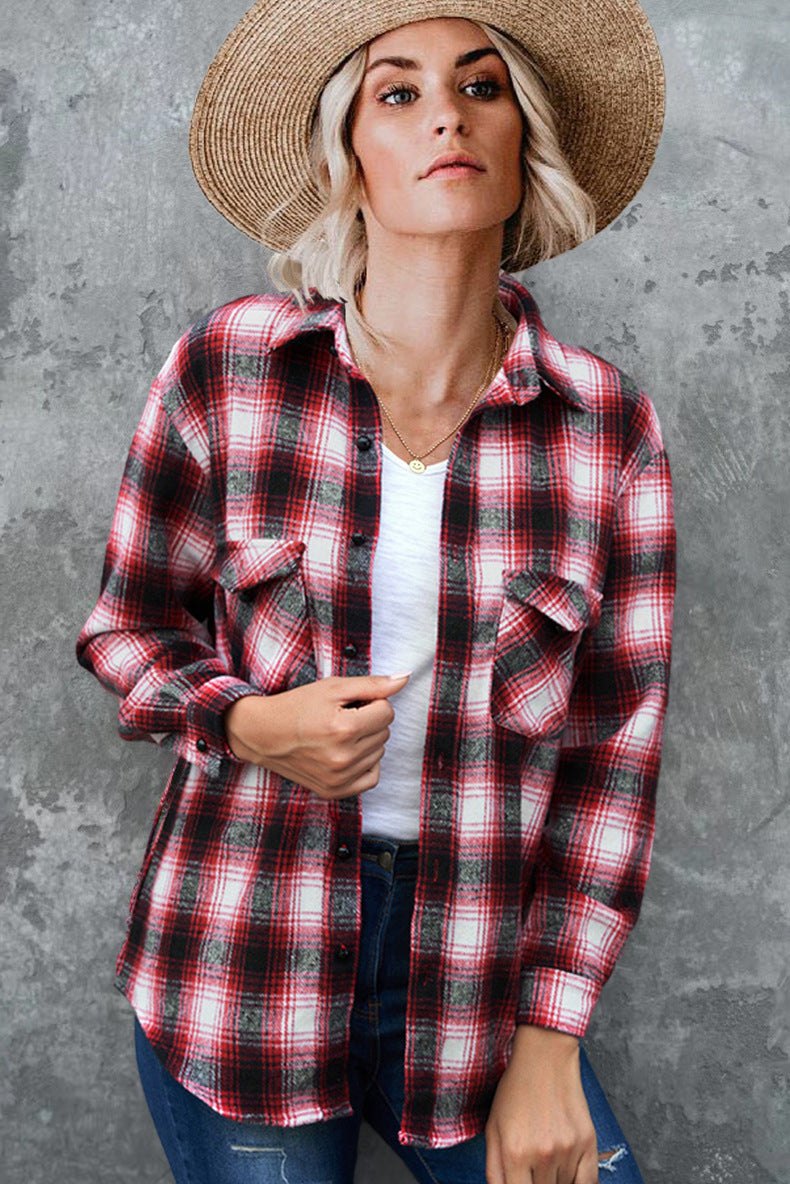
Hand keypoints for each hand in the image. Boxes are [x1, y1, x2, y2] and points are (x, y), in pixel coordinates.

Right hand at [222, 673, 409, 798]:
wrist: (262, 734)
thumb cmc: (297, 706)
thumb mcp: (333, 687)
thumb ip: (372, 684)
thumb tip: (405, 678)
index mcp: (344, 728)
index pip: (387, 711)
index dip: (372, 701)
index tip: (351, 702)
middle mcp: (343, 757)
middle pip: (385, 732)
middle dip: (369, 720)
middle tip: (341, 716)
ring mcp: (339, 778)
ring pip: (380, 753)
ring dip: (366, 741)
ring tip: (339, 733)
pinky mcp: (334, 791)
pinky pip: (372, 777)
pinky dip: (366, 764)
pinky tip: (347, 752)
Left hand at [485, 1025, 598, 1183]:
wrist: (545, 1058)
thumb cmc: (515, 1091)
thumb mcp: (493, 1129)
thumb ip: (494, 1171)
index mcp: (515, 1153)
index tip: (522, 1181)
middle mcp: (543, 1154)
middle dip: (536, 1183)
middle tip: (533, 1167)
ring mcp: (568, 1149)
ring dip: (555, 1182)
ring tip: (547, 1160)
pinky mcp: (588, 1143)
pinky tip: (569, 1175)